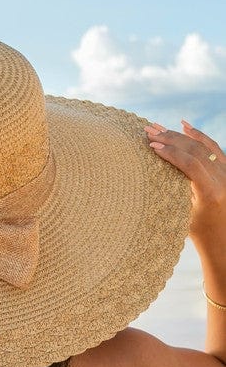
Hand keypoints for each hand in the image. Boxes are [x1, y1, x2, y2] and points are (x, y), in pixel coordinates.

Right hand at [145, 121, 225, 254]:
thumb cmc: (200, 235)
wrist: (223, 241)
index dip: (170, 152)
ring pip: (204, 146)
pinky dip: (198, 136)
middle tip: (149, 130)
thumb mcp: (184, 215)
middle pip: (196, 150)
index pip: (190, 164)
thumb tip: (156, 169)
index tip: (152, 144)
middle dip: (171, 138)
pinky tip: (185, 125)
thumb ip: (177, 190)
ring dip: (179, 135)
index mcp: (212, 192)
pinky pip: (213, 148)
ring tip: (159, 127)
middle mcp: (224, 179)